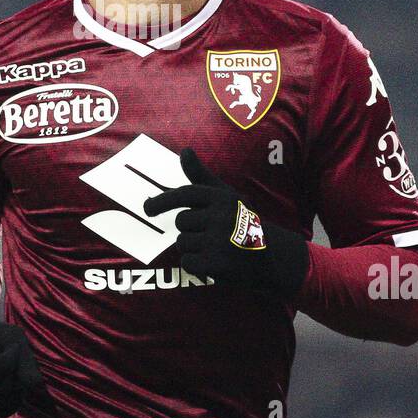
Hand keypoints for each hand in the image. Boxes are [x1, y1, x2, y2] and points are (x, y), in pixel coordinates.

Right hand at [0, 306, 43, 417]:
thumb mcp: (15, 338)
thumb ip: (26, 360)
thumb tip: (36, 384)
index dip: (12, 361)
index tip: (13, 348)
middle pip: (0, 388)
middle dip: (17, 380)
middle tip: (17, 366)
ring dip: (14, 395)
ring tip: (11, 376)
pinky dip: (5, 408)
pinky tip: (7, 393)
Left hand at [142, 148, 308, 297]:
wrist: (271, 258)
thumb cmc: (241, 223)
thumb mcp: (225, 196)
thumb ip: (201, 176)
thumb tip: (184, 151)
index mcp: (223, 198)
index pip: (185, 195)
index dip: (163, 200)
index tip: (147, 208)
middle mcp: (222, 217)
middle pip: (182, 222)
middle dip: (191, 230)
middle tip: (213, 235)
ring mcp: (219, 241)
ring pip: (182, 243)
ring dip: (194, 249)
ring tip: (216, 249)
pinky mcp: (216, 264)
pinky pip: (187, 263)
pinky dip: (196, 266)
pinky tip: (214, 264)